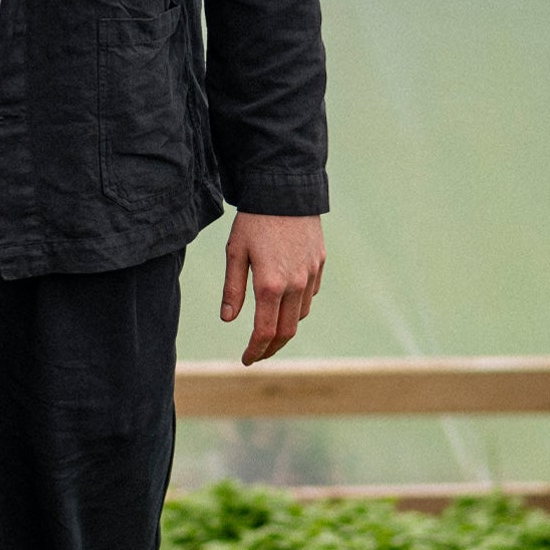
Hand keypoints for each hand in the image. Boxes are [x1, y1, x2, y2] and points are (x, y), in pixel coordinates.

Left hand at [219, 212, 324, 365]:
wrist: (286, 190)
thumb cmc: (254, 220)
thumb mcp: (235, 252)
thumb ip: (233, 288)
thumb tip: (228, 319)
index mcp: (270, 284)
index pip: (265, 332)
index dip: (255, 351)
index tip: (246, 359)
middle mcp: (295, 284)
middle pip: (287, 331)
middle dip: (271, 348)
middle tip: (257, 354)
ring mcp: (311, 275)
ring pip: (301, 315)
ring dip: (285, 327)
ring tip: (269, 328)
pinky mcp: (320, 264)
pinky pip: (310, 295)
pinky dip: (298, 306)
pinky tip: (285, 301)